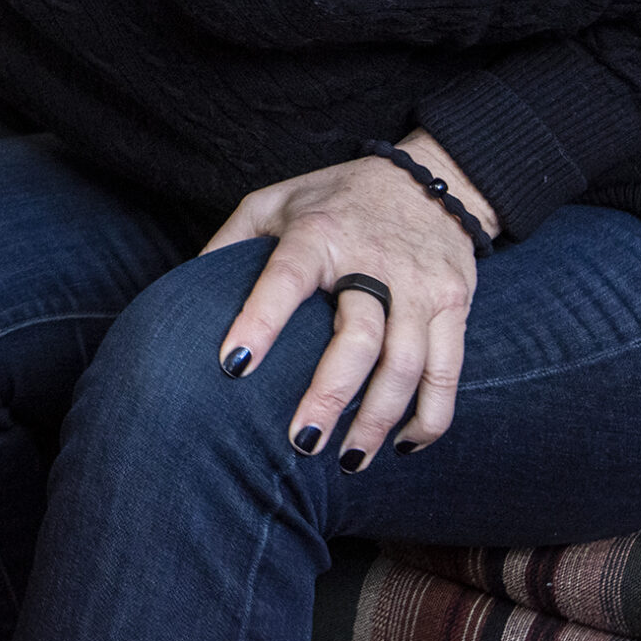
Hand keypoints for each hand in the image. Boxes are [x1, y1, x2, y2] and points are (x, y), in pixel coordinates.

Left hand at [204, 129, 491, 470]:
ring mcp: (420, 285)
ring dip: (379, 420)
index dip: (260, 322)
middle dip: (330, 395)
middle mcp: (373, 259)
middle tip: (300, 443)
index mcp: (318, 233)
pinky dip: (430, 415)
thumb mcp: (274, 202)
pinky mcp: (454, 303)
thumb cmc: (335, 198)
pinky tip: (404, 444)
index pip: (285, 280)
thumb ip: (232, 242)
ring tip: (347, 461)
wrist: (427, 179)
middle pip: (357, 338)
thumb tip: (187, 292)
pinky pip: (447, 370)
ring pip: (406, 364)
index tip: (233, 367)